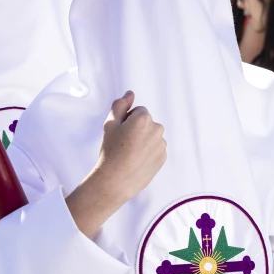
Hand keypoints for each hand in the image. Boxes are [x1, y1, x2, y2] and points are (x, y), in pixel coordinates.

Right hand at [67, 91, 165, 237]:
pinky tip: (136, 161)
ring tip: (130, 154)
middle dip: (137, 129)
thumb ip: (120, 105)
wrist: (116, 180)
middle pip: (147, 123)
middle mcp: (157, 129)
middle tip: (124, 144)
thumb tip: (130, 93)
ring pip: (152, 136)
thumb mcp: (110, 124)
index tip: (121, 133)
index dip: (127, 121)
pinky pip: (155, 149)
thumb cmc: (111, 151)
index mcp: (144, 118)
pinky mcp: (163, 157)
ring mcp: (161, 144)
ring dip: (144, 141)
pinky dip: (148, 152)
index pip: (138, 111)